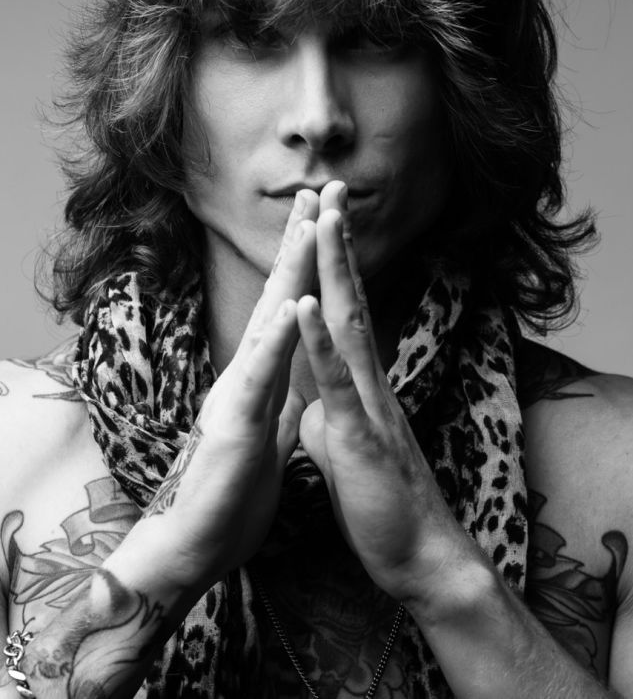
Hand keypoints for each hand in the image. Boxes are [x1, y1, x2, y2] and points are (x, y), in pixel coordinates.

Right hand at [133, 190, 318, 597]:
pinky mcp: (238, 427)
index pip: (289, 307)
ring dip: (288, 272)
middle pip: (279, 297)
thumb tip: (291, 390)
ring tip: (307, 225)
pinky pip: (259, 377)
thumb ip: (277, 407)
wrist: (196, 545)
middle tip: (319, 189)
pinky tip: (290, 306)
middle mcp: (249, 374)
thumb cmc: (230, 492)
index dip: (307, 263)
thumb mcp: (266, 437)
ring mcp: (240, 395)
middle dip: (299, 242)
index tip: (325, 218)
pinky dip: (276, 340)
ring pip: (268, 323)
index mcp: (262, 376)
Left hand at [297, 181, 469, 605]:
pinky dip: (318, 339)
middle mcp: (369, 379)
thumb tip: (313, 398)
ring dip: (334, 268)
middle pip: (350, 297)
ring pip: (349, 323)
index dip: (332, 263)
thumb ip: (328, 413)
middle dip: (338, 241)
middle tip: (332, 186)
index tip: (321, 217)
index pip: (343, 309)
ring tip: (323, 217)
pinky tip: (305, 302)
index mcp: (359, 382)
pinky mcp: (359, 434)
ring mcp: (367, 402)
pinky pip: (337, 380)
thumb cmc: (379, 499)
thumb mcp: (343, 445)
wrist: (416, 554)